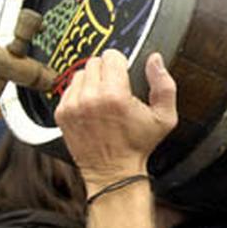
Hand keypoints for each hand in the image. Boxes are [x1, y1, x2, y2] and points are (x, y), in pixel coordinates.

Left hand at [55, 50, 178, 191]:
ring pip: (80, 74)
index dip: (121, 63)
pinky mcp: (62, 113)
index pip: (111, 56)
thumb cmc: (138, 146)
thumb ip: (164, 85)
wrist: (113, 172)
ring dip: (91, 82)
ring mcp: (72, 105)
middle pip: (94, 62)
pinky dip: (80, 94)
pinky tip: (91, 108)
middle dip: (106, 72)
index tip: (125, 75)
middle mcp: (90, 98)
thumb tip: (155, 59)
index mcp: (115, 95)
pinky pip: (69, 89)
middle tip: (115, 90)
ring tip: (103, 100)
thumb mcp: (164, 118)